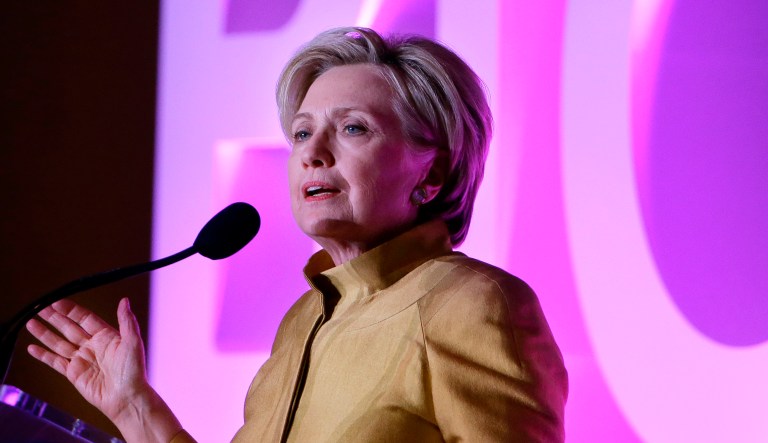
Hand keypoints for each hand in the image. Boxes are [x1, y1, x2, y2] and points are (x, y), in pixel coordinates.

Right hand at [26, 298, 184, 441]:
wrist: (127, 398)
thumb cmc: (134, 371)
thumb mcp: (133, 342)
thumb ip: (127, 321)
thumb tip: (124, 301)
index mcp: (106, 336)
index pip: (85, 318)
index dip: (70, 310)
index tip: (57, 303)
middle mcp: (93, 346)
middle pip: (69, 328)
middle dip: (54, 318)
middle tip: (41, 308)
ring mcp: (82, 359)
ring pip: (59, 343)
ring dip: (45, 334)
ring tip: (31, 323)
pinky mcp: (74, 373)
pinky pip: (55, 362)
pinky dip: (43, 355)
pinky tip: (32, 348)